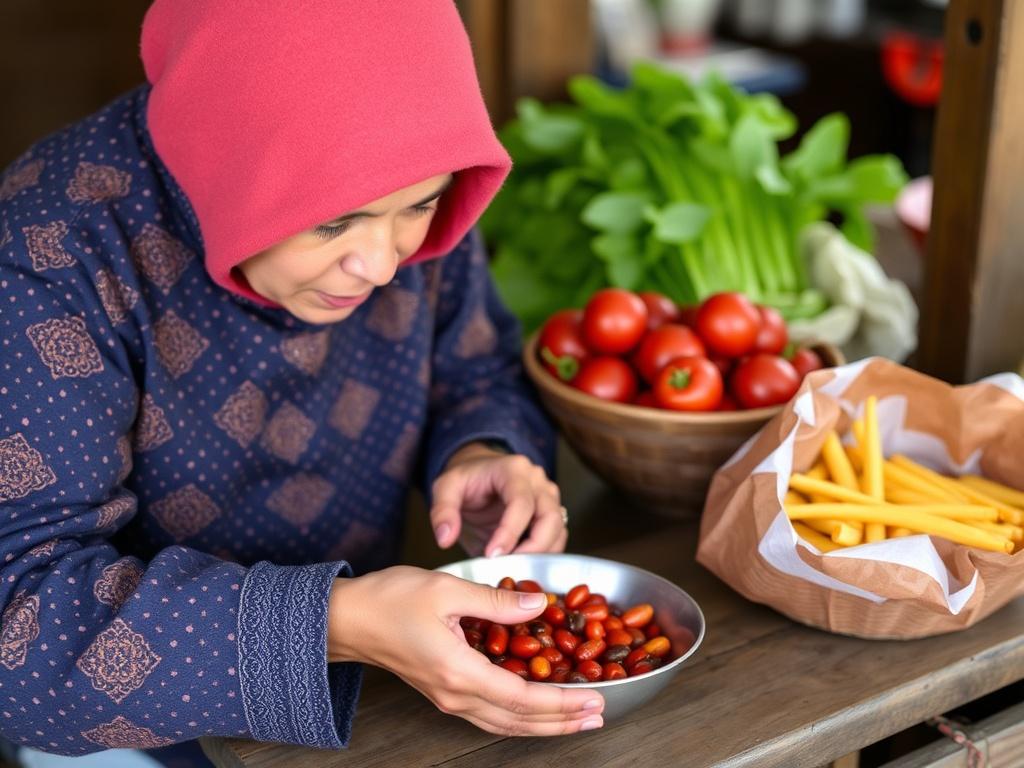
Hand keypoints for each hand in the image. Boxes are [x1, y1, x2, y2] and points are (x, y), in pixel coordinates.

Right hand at [327, 567, 603, 734]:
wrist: (347, 619)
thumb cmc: (390, 600)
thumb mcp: (447, 590)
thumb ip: (496, 602)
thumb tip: (539, 604)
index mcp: (459, 671)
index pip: (523, 697)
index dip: (563, 702)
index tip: (594, 700)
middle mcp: (455, 694)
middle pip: (518, 720)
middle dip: (562, 721)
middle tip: (598, 715)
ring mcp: (447, 697)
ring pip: (504, 723)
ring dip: (543, 723)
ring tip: (575, 718)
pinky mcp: (442, 691)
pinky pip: (489, 713)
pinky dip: (519, 715)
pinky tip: (533, 708)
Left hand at [430, 443, 565, 556]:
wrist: (479, 475)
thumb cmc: (466, 480)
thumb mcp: (445, 488)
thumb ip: (443, 511)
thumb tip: (445, 539)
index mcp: (513, 470)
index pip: (521, 502)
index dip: (509, 532)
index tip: (492, 555)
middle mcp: (537, 481)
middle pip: (550, 517)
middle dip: (533, 547)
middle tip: (509, 567)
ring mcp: (548, 497)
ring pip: (559, 529)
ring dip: (541, 554)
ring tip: (514, 568)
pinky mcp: (552, 513)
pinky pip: (557, 537)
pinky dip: (544, 555)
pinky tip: (522, 565)